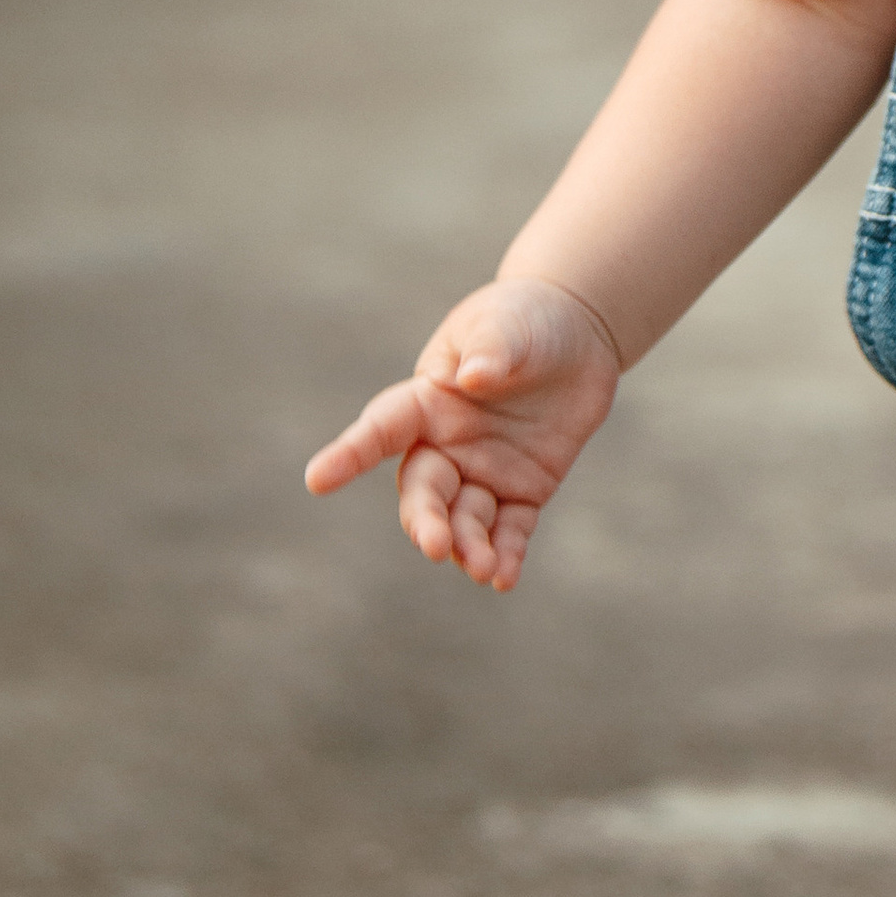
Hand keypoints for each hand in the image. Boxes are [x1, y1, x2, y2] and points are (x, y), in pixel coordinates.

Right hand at [304, 273, 621, 594]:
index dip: (349, 454)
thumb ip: (490, 347)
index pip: (382, 429)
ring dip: (468, 547)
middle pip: (424, 491)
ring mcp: (483, 472)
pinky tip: (504, 576)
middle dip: (425, 520)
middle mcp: (446, 445)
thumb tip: (473, 378)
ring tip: (482, 567)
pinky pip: (509, 529)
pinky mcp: (523, 490)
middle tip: (436, 544)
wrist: (578, 334)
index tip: (317, 479)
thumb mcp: (507, 322)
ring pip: (464, 520)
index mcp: (428, 401)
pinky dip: (506, 554)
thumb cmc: (525, 319)